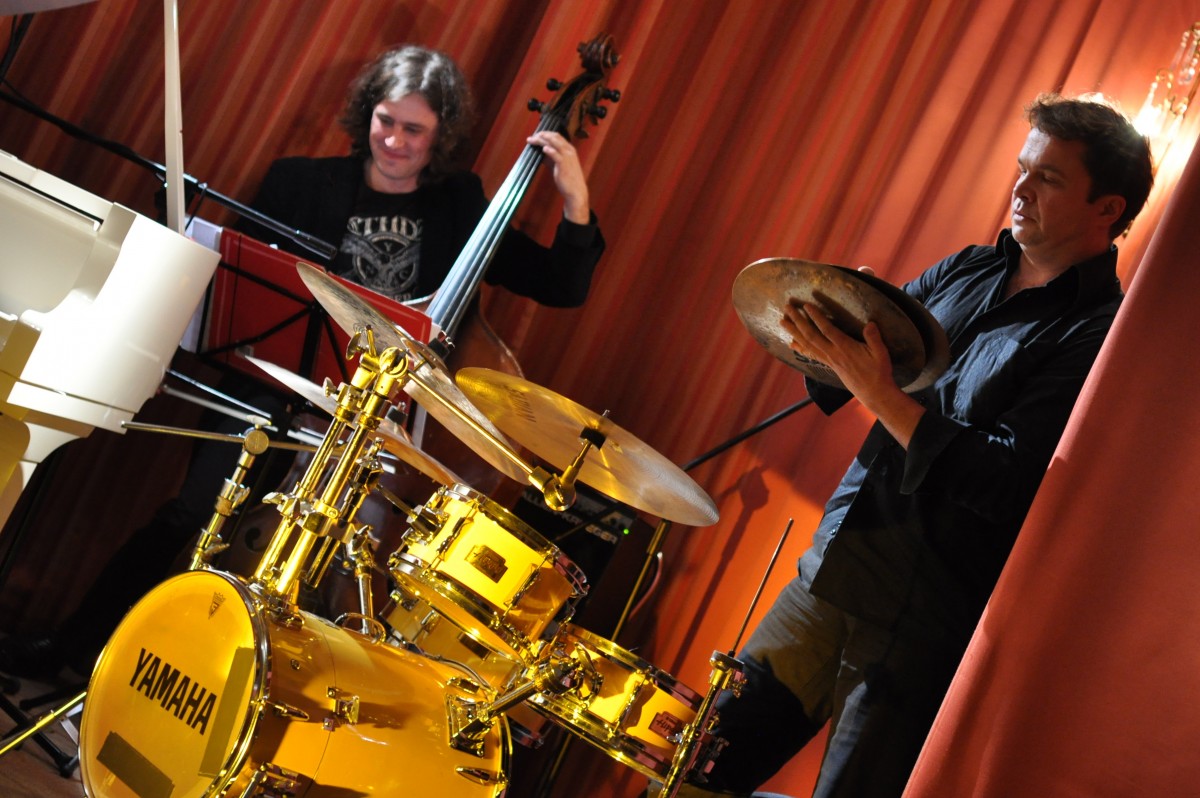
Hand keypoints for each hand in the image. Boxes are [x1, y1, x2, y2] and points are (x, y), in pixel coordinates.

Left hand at [528, 130, 589, 223]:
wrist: (576, 191)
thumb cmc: (568, 180)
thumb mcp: (559, 165)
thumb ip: (551, 158)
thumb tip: (541, 152)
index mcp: (569, 149)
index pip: (557, 136)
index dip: (546, 134)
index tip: (537, 135)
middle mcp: (569, 150)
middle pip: (554, 137)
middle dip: (542, 135)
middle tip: (532, 137)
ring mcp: (567, 156)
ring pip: (554, 143)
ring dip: (542, 140)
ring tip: (533, 139)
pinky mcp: (564, 164)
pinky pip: (556, 154)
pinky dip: (549, 150)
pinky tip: (543, 149)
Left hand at [783, 300, 925, 446]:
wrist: (874, 392)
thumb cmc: (879, 371)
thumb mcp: (880, 353)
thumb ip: (874, 338)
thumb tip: (870, 324)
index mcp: (845, 348)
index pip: (827, 330)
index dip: (816, 317)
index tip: (806, 306)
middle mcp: (833, 354)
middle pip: (810, 335)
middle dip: (798, 321)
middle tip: (786, 308)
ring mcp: (829, 360)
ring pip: (807, 344)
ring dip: (794, 332)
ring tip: (782, 321)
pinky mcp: (829, 365)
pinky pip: (811, 354)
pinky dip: (801, 347)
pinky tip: (792, 342)